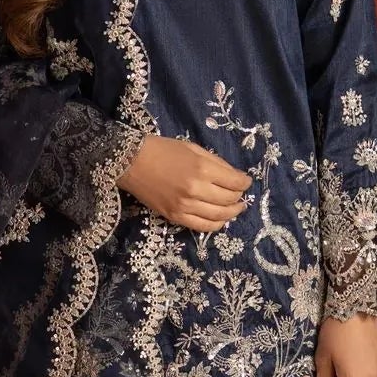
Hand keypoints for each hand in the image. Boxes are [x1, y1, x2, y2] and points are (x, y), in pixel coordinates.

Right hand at [119, 134, 250, 231]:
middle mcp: (196, 190)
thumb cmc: (163, 150)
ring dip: (232, 213)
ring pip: (219, 216)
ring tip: (236, 208)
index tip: (245, 181)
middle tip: (241, 194)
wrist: (131, 162)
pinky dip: (216, 225)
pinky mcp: (175, 217)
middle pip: (230, 200)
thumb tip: (236, 177)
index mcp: (202, 169)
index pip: (235, 182)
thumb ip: (217, 163)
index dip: (245, 182)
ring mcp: (185, 207)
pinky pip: (203, 227)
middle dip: (239, 197)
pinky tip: (221, 219)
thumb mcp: (193, 148)